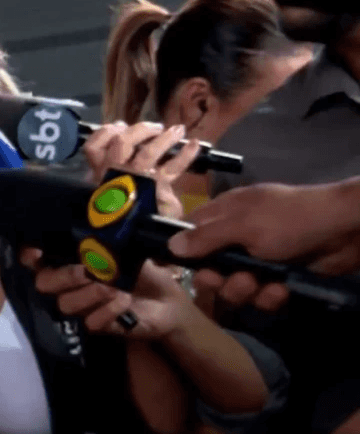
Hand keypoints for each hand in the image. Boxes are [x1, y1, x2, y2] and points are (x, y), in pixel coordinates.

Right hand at [25, 248, 193, 339]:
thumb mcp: (126, 247)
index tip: (37, 253)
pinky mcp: (97, 325)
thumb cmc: (141, 269)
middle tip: (89, 270)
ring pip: (65, 304)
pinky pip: (90, 322)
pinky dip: (107, 311)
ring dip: (91, 294)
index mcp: (69, 261)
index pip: (34, 260)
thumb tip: (102, 201)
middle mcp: (68, 284)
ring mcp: (81, 306)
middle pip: (44, 284)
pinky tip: (124, 302)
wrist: (167, 301)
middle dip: (65, 276)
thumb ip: (107, 233)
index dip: (30, 256)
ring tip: (115, 286)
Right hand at [82, 121, 200, 218]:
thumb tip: (118, 138)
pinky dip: (186, 155)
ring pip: (148, 151)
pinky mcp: (156, 187)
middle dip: (139, 130)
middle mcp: (115, 173)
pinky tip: (195, 146)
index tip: (120, 127)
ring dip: (165, 138)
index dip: (106, 132)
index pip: (93, 147)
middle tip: (154, 128)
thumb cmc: (120, 216)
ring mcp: (136, 179)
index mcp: (101, 174)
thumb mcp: (108, 192)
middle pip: (122, 142)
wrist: (132, 241)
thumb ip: (108, 167)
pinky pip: (172, 168)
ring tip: (178, 131)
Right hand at [169, 182, 359, 310]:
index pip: (189, 233)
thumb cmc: (289, 220)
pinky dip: (270, 296)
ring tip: (263, 283)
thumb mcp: (243, 226)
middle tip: (232, 279)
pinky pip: (260, 296)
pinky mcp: (278, 278)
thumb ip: (205, 238)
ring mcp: (257, 259)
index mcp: (224, 215)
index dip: (179, 250)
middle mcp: (236, 238)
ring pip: (234, 286)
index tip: (169, 267)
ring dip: (246, 290)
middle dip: (219, 280)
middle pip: (208, 268)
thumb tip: (169, 245)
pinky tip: (282, 289)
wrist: (345, 231)